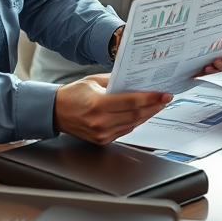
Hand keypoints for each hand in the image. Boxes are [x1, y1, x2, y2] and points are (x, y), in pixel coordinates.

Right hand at [53, 73, 170, 144]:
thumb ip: (117, 80)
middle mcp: (101, 122)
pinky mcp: (102, 140)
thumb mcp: (94, 80)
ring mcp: (102, 134)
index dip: (151, 99)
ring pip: (133, 124)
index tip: (164, 94)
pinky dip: (136, 121)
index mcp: (98, 104)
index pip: (132, 102)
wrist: (56, 112)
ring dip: (147, 115)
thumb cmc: (74, 94)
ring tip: (157, 105)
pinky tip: (142, 113)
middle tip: (165, 99)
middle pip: (136, 115)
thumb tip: (138, 79)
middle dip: (154, 106)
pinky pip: (125, 130)